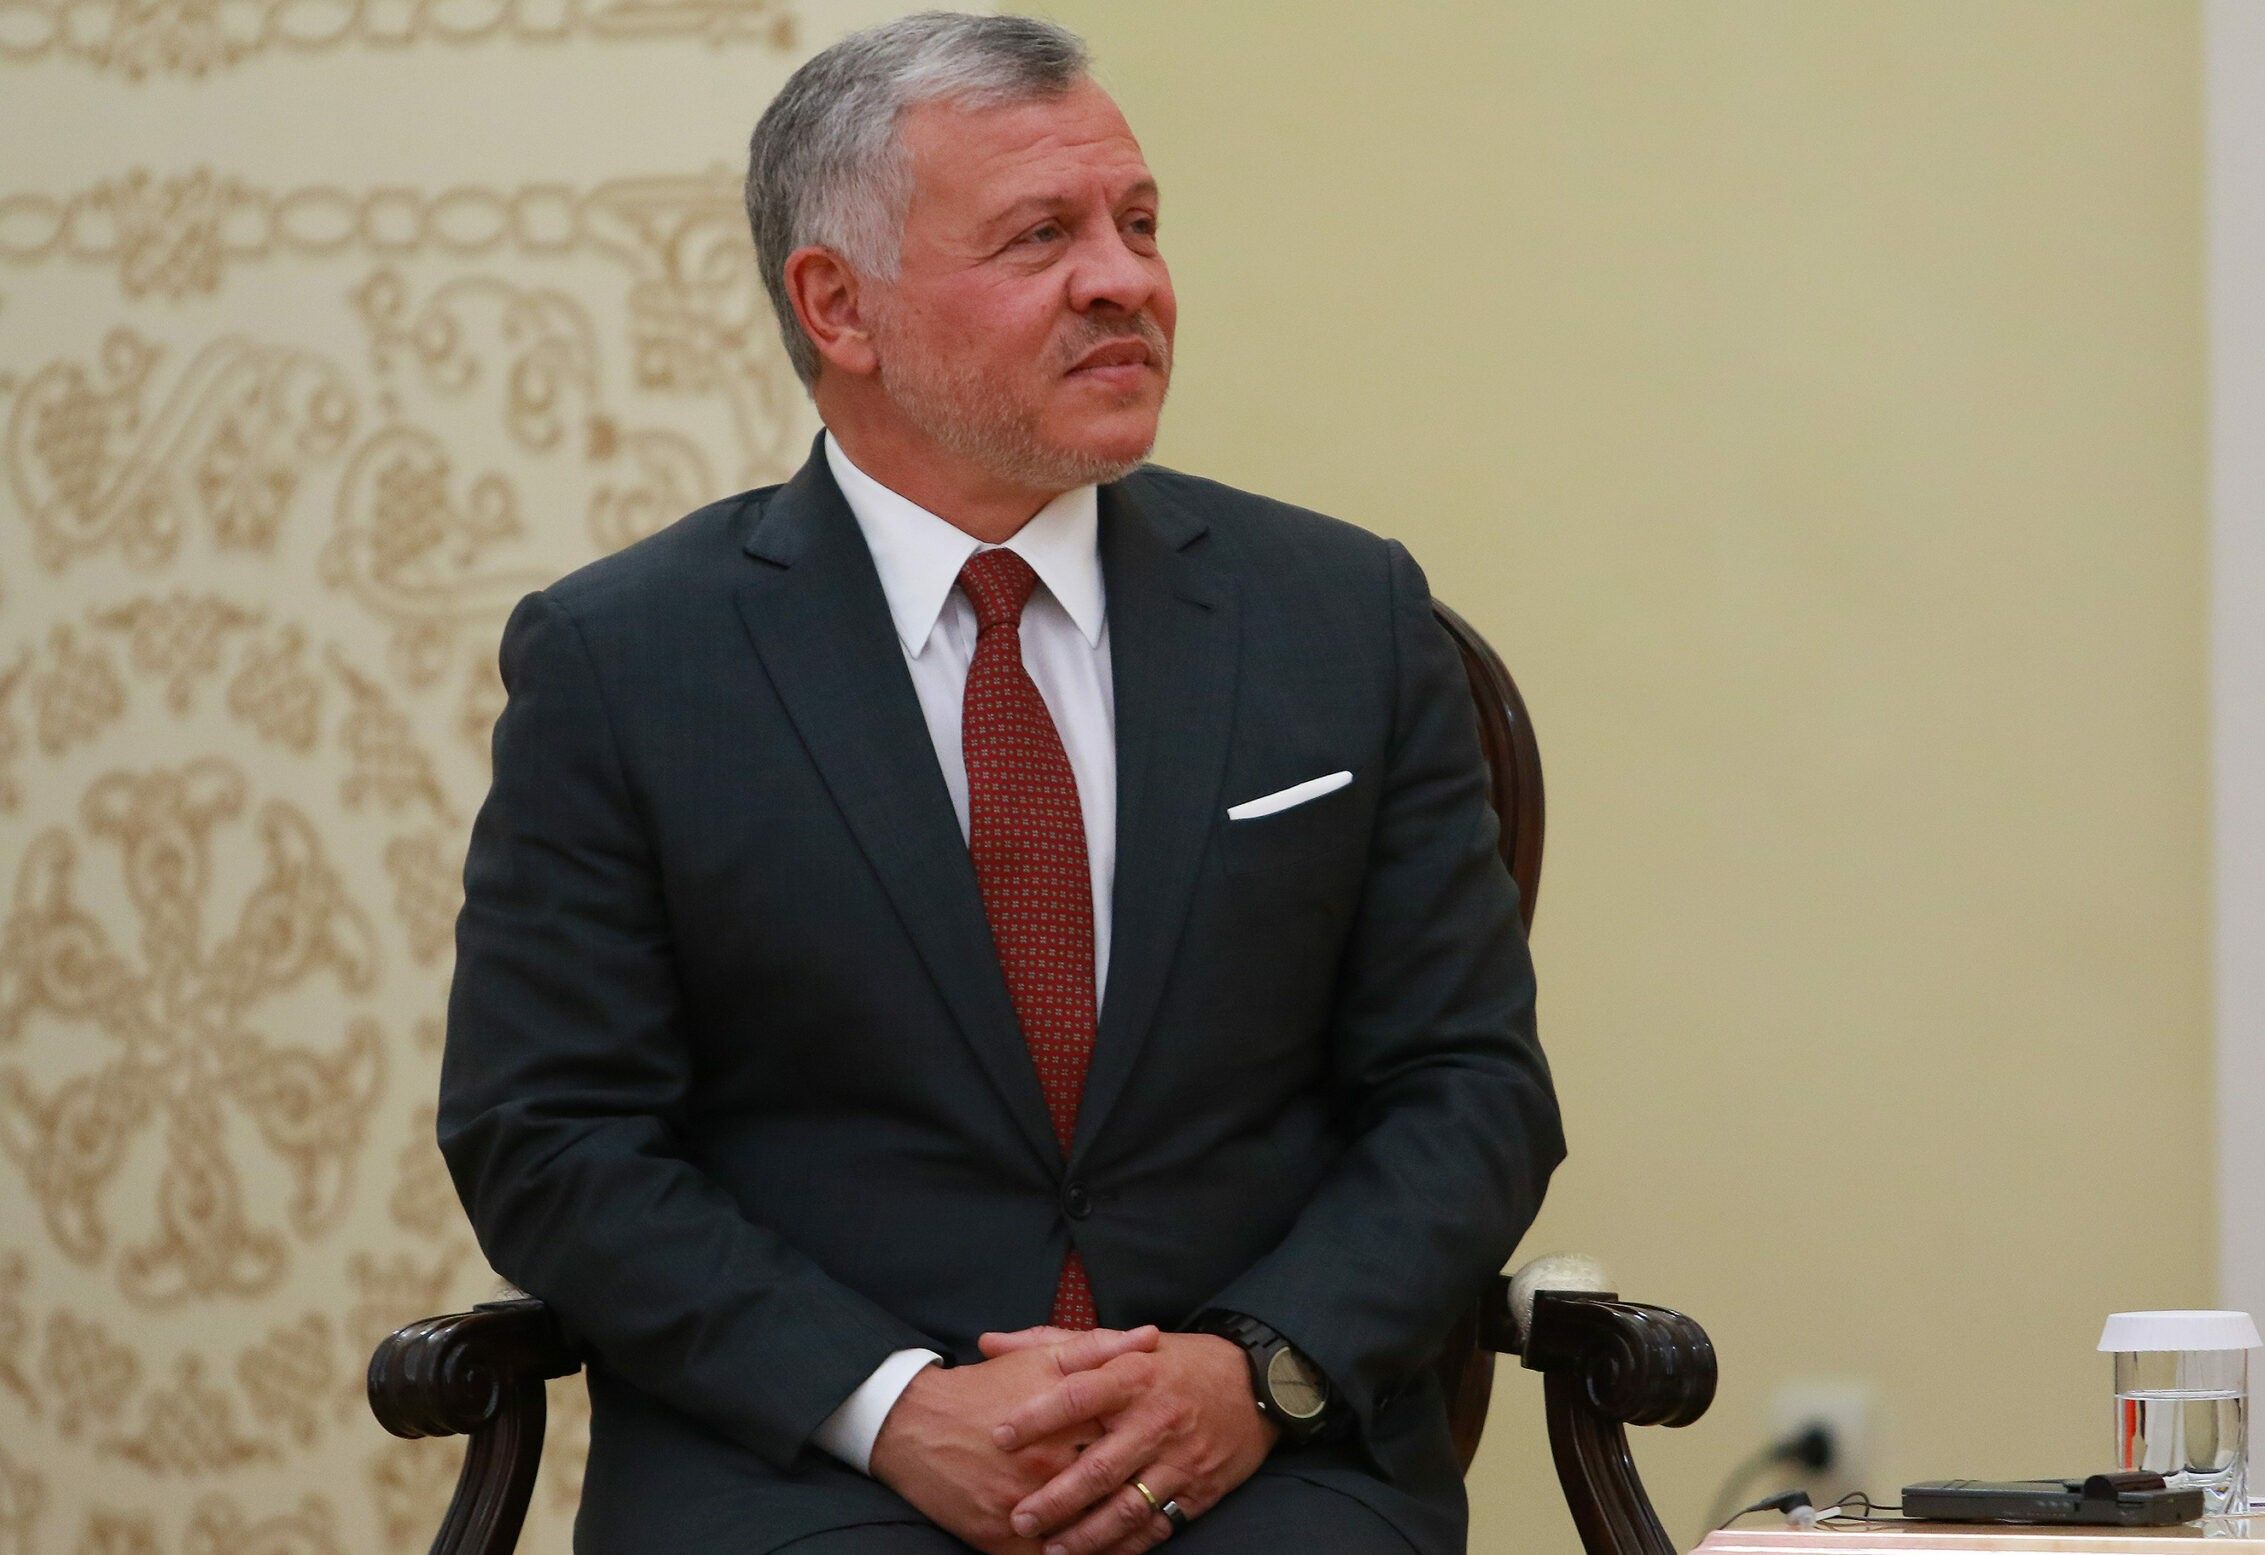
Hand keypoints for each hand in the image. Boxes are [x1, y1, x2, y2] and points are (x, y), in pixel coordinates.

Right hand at [869, 1324, 1160, 1554]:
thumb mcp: (1041, 1358)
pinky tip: (1089, 1553)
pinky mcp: (1000, 1542)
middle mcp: (1047, 1469)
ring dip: (1113, 1537)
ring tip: (1134, 1532)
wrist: (913, 1425)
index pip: (1125, 1442)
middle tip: (1160, 1496)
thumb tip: (1150, 1337)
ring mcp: (1023, 1509)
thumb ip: (1099, 1348)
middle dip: (1141, 1497)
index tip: (1168, 1447)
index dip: (1151, 1448)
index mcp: (1065, 1424)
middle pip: (1111, 1494)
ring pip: (1085, 1535)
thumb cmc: (983, 1387)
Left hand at [978, 1327, 1278, 1554]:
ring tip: (1051, 1550)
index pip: (1079, 1395)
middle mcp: (1156, 1418)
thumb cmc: (1176, 1363)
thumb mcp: (1122, 1343)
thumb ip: (1054, 1345)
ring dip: (1087, 1534)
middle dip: (1056, 1498)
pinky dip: (1126, 1546)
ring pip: (1128, 1506)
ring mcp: (1180, 1459)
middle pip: (1100, 1466)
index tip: (1000, 1437)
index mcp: (1134, 1374)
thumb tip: (989, 1342)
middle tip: (1019, 1517)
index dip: (1038, 1417)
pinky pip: (1157, 1526)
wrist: (1256, 1384)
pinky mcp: (1199, 1490)